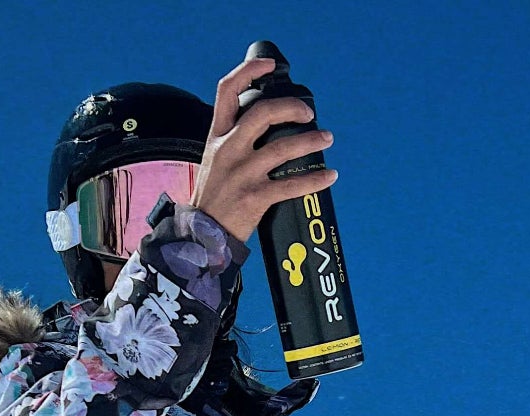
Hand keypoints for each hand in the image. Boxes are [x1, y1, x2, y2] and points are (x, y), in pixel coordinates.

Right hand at [192, 55, 336, 241]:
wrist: (201, 236)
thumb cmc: (212, 199)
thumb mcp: (212, 160)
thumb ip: (232, 141)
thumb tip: (261, 128)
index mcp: (217, 137)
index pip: (227, 92)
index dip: (248, 71)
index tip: (268, 65)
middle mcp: (229, 150)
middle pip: (263, 113)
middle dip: (291, 107)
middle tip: (309, 113)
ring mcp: (242, 174)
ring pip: (283, 148)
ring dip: (311, 141)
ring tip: (326, 139)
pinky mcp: (255, 197)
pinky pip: (292, 185)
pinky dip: (315, 179)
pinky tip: (329, 175)